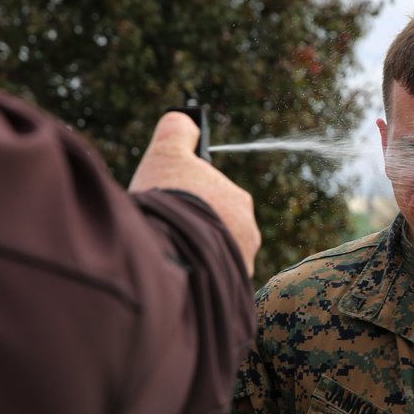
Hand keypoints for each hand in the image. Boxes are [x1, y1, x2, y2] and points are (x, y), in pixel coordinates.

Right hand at [130, 112, 260, 276]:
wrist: (167, 254)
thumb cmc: (168, 201)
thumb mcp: (166, 154)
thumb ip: (176, 131)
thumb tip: (185, 121)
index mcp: (239, 200)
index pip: (213, 197)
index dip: (188, 199)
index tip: (169, 205)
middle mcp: (249, 234)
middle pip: (216, 228)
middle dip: (193, 228)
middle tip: (165, 231)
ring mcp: (240, 266)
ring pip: (214, 257)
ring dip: (194, 255)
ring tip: (168, 256)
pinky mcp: (230, 292)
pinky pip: (211, 282)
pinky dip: (195, 278)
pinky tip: (176, 276)